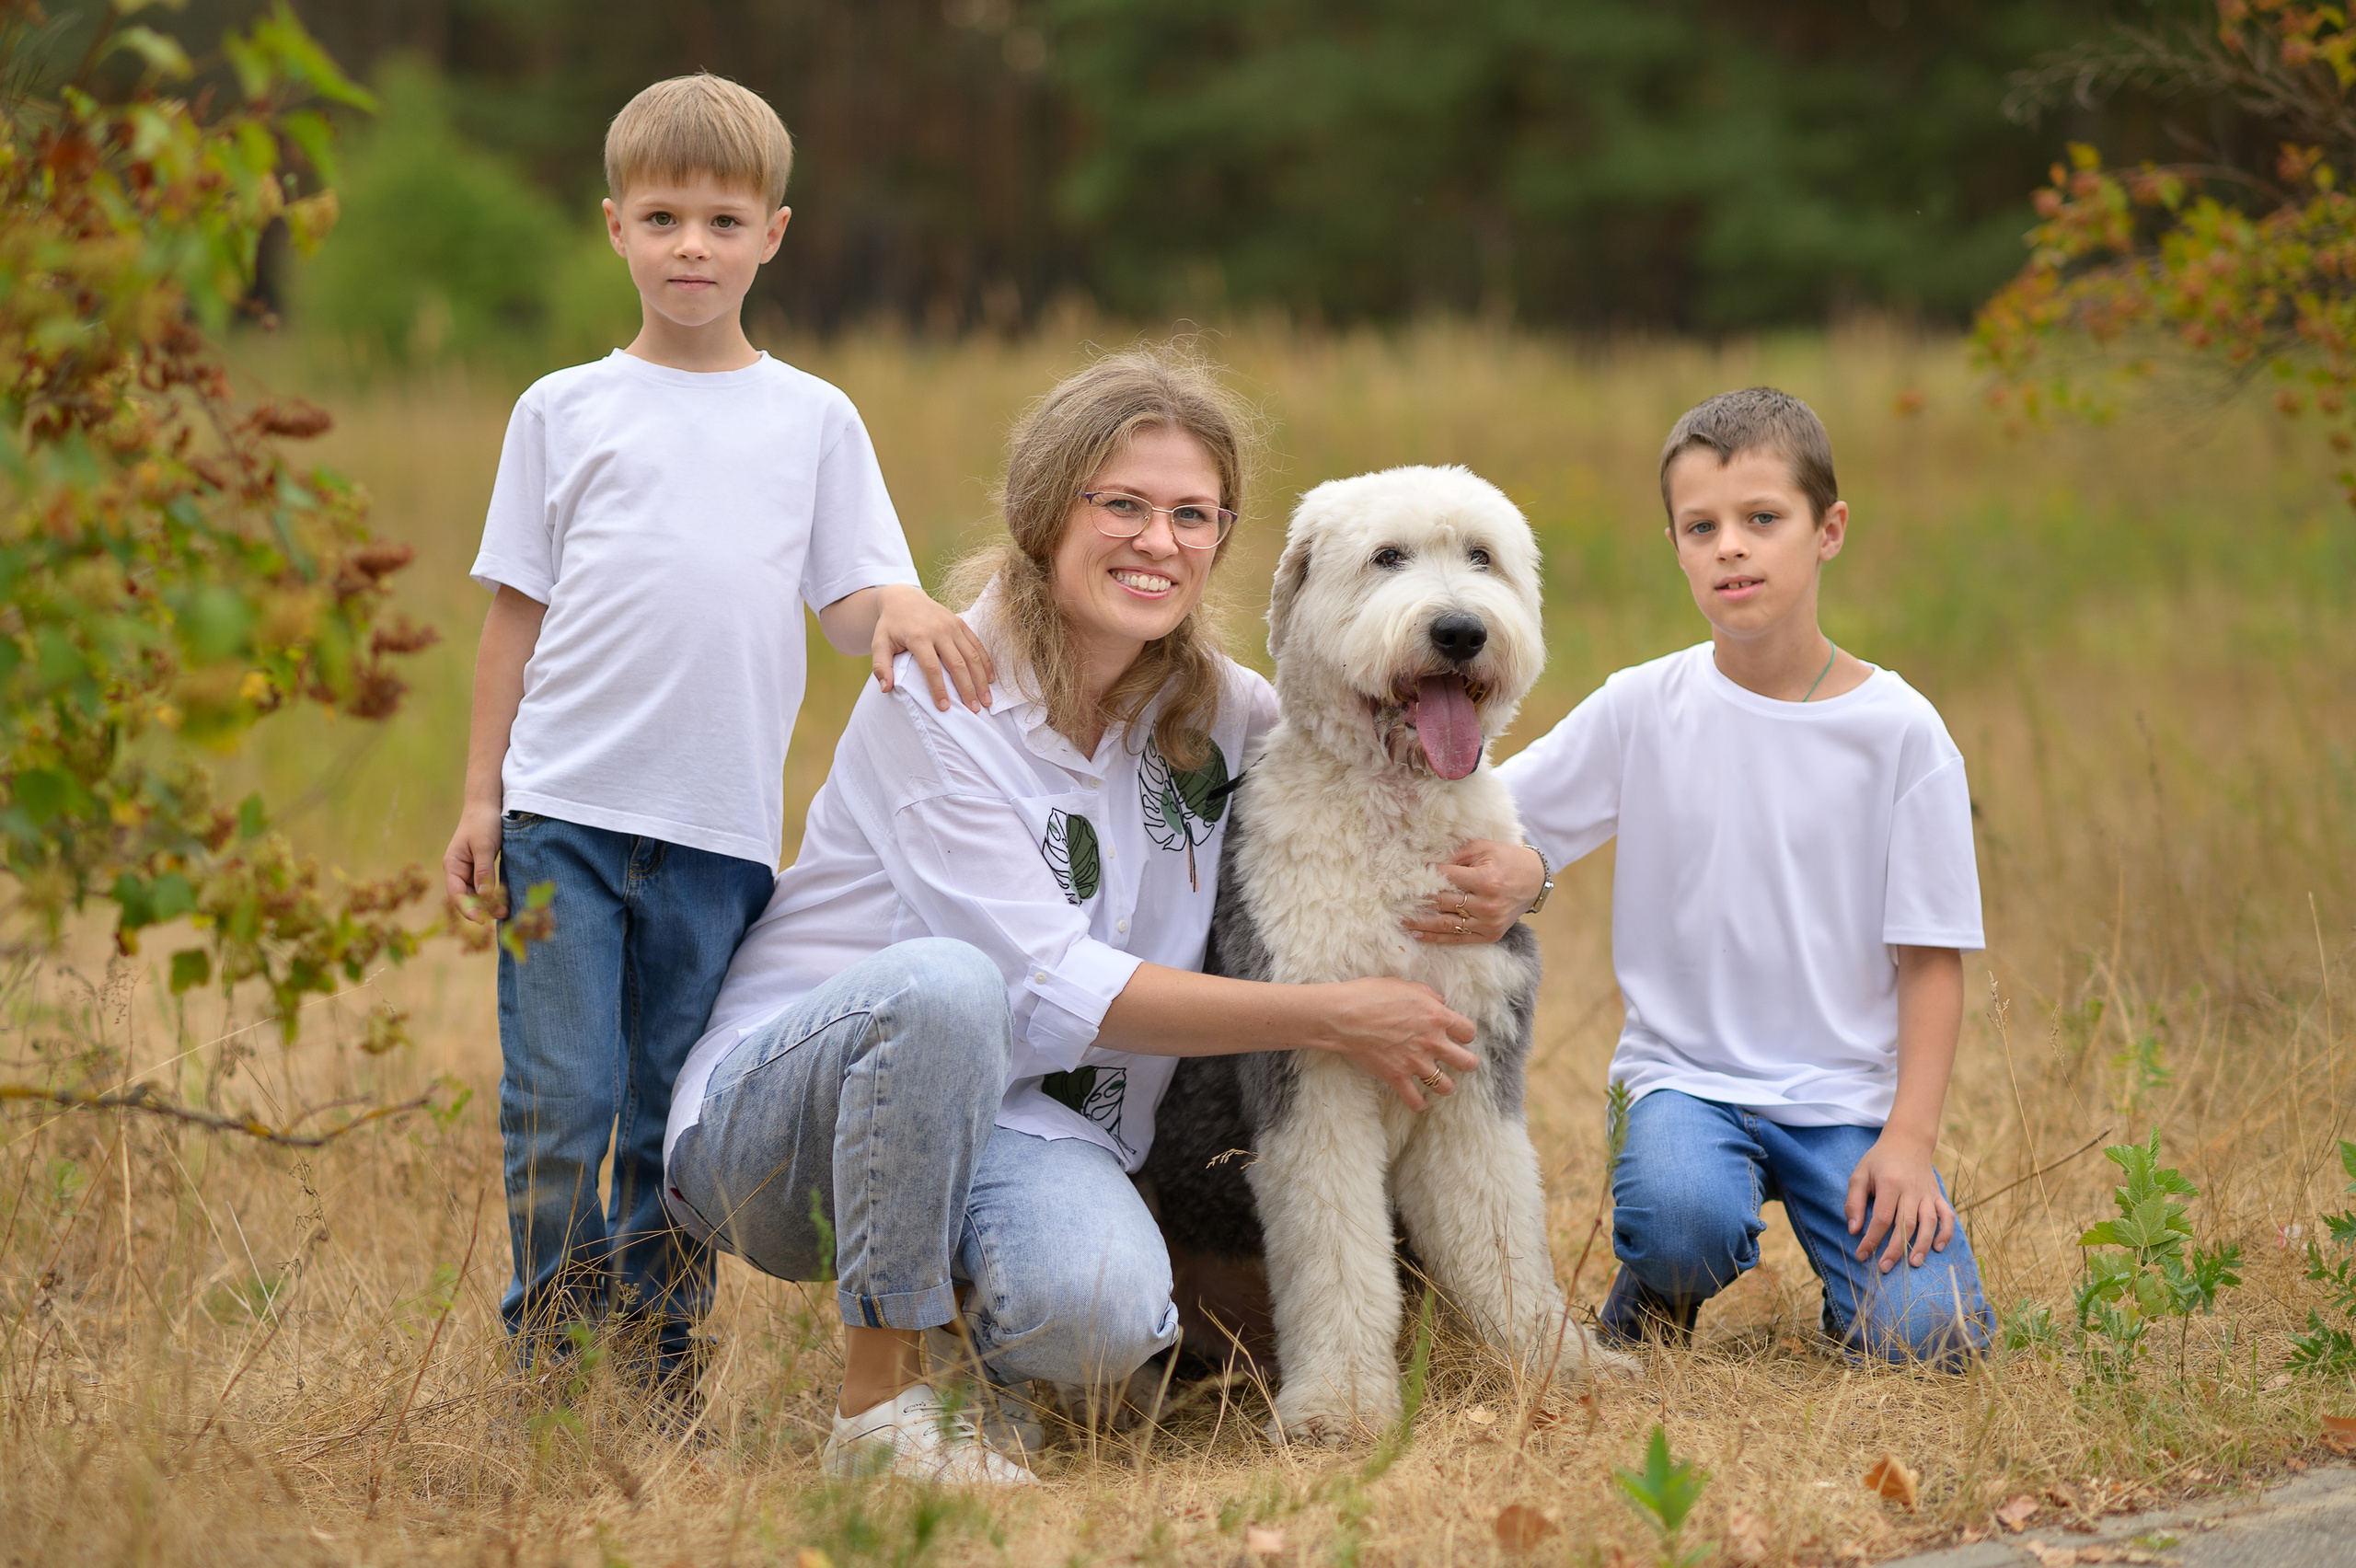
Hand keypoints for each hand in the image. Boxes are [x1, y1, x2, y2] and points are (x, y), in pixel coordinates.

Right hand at [442, 802, 505, 919]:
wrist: (487, 804)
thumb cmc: (483, 822)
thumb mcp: (484, 846)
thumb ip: (484, 871)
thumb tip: (485, 896)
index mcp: (452, 866)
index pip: (456, 894)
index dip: (468, 909)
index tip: (482, 920)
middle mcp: (458, 871)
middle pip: (466, 897)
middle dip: (482, 908)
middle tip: (503, 915)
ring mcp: (468, 870)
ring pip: (476, 894)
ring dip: (489, 903)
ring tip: (506, 911)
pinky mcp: (480, 868)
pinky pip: (484, 887)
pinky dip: (493, 894)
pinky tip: (505, 900)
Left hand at [872, 585, 993, 712]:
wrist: (904, 598)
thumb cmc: (891, 626)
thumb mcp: (879, 643)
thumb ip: (881, 666)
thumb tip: (886, 689)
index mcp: (919, 636)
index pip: (931, 668)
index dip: (939, 689)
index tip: (944, 708)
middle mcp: (939, 630)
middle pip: (958, 664)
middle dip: (967, 689)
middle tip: (974, 710)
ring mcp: (953, 626)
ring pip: (972, 655)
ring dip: (981, 679)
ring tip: (986, 700)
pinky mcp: (961, 623)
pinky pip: (977, 644)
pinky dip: (985, 663)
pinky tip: (990, 680)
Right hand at [1312, 977, 1479, 1110]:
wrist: (1345, 1016)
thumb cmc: (1371, 995)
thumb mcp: (1404, 985)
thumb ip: (1427, 994)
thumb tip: (1440, 1002)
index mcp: (1437, 1017)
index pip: (1468, 1032)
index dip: (1465, 1034)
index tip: (1457, 1035)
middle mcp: (1432, 1042)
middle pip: (1467, 1062)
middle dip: (1468, 1063)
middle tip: (1461, 1062)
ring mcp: (1415, 1062)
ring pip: (1446, 1086)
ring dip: (1446, 1085)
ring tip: (1441, 1082)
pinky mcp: (1397, 1077)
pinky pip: (1415, 1100)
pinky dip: (1418, 1103)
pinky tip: (1418, 1101)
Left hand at [1403, 839, 1542, 944]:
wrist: (1535, 882)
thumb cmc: (1507, 860)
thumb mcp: (1484, 848)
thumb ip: (1456, 854)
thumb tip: (1427, 861)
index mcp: (1486, 880)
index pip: (1447, 878)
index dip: (1425, 876)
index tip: (1404, 876)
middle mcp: (1488, 904)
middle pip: (1443, 903)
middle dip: (1417, 900)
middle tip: (1393, 899)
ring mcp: (1488, 923)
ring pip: (1446, 924)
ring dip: (1420, 922)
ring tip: (1399, 919)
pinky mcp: (1490, 935)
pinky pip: (1458, 938)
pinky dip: (1436, 937)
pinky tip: (1417, 933)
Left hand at [1845, 1129, 1955, 1272]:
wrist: (1907, 1142)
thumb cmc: (1879, 1161)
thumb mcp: (1859, 1175)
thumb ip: (1854, 1202)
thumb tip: (1854, 1231)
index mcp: (1890, 1183)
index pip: (1882, 1218)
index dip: (1872, 1239)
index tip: (1862, 1255)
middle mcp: (1912, 1190)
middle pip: (1906, 1224)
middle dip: (1895, 1249)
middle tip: (1885, 1268)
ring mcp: (1928, 1194)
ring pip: (1928, 1223)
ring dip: (1921, 1245)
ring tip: (1913, 1264)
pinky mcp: (1939, 1196)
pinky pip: (1947, 1216)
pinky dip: (1946, 1232)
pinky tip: (1938, 1248)